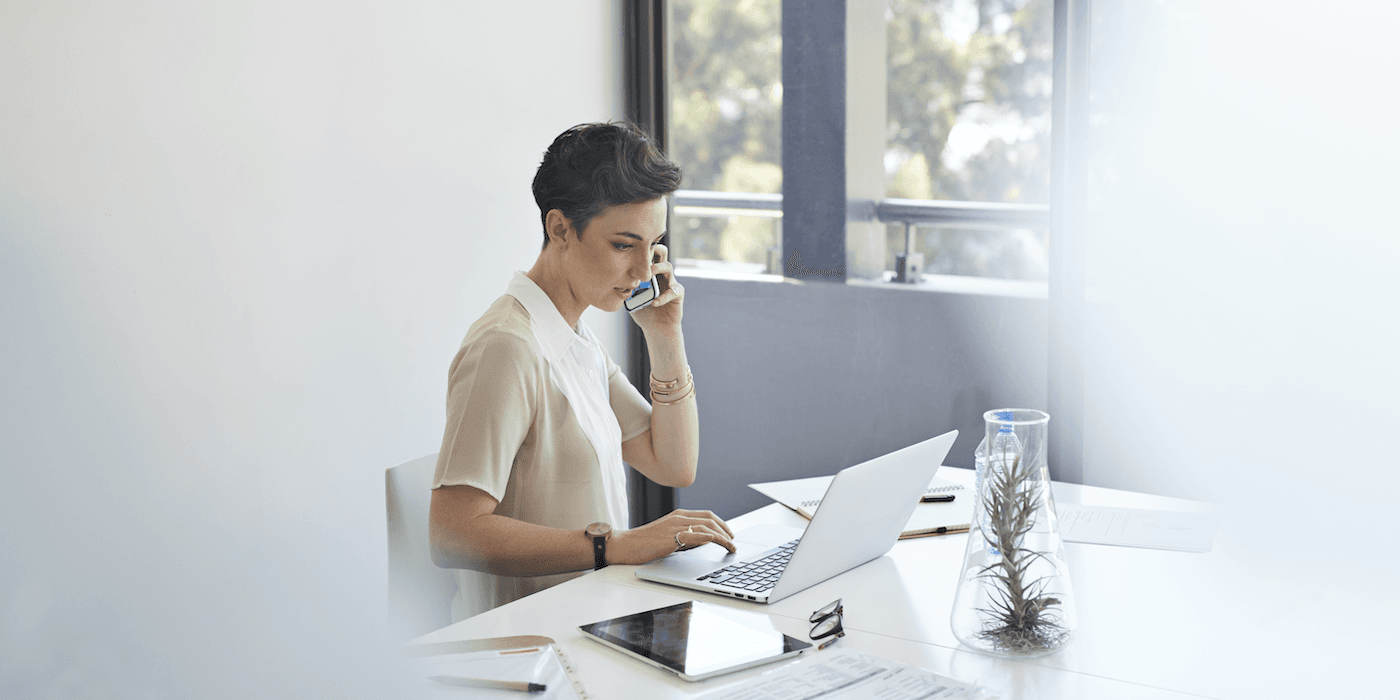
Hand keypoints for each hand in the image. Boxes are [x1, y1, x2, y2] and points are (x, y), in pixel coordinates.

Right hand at [609, 509, 735, 564]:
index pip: (707, 515)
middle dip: (726, 529)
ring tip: (730, 547)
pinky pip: (693, 534)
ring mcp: (674, 526)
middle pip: (710, 519)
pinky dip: (707, 537)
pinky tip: (715, 541)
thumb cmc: (645, 543)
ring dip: (722, 537)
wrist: (625, 544)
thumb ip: (685, 536)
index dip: (722, 523)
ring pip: (706, 527)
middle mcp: (678, 517)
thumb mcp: (668, 536)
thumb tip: (704, 541)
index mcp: (678, 515)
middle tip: (734, 541)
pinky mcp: (670, 537)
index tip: (730, 533)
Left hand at [627, 243, 682, 332]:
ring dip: (657, 268)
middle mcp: (661, 274)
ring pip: (668, 267)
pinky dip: (663, 296)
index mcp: (650, 272)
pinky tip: (654, 303)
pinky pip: (673, 291)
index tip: (631, 251)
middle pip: (662, 252)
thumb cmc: (644, 312)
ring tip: (648, 276)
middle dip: (655, 250)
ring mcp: (670, 282)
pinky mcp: (677, 294)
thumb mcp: (630, 299)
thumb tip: (612, 280)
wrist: (657, 329)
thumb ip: (625, 289)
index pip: (648, 254)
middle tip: (643, 256)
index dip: (642, 249)